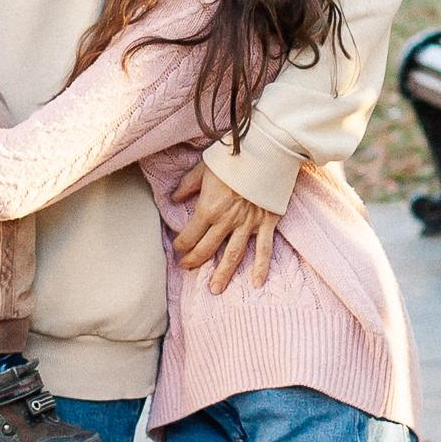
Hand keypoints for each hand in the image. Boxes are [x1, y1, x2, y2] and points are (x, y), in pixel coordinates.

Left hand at [171, 165, 278, 293]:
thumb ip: (188, 185)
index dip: (180, 244)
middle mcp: (226, 221)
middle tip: (187, 268)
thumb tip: (174, 198)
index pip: (189, 235)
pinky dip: (261, 267)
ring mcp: (248, 225)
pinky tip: (256, 283)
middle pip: (207, 249)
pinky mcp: (266, 223)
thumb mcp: (204, 167)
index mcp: (208, 208)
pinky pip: (263, 249)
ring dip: (223, 274)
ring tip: (215, 289)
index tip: (178, 248)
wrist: (265, 151)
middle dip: (194, 261)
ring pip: (233, 255)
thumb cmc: (233, 157)